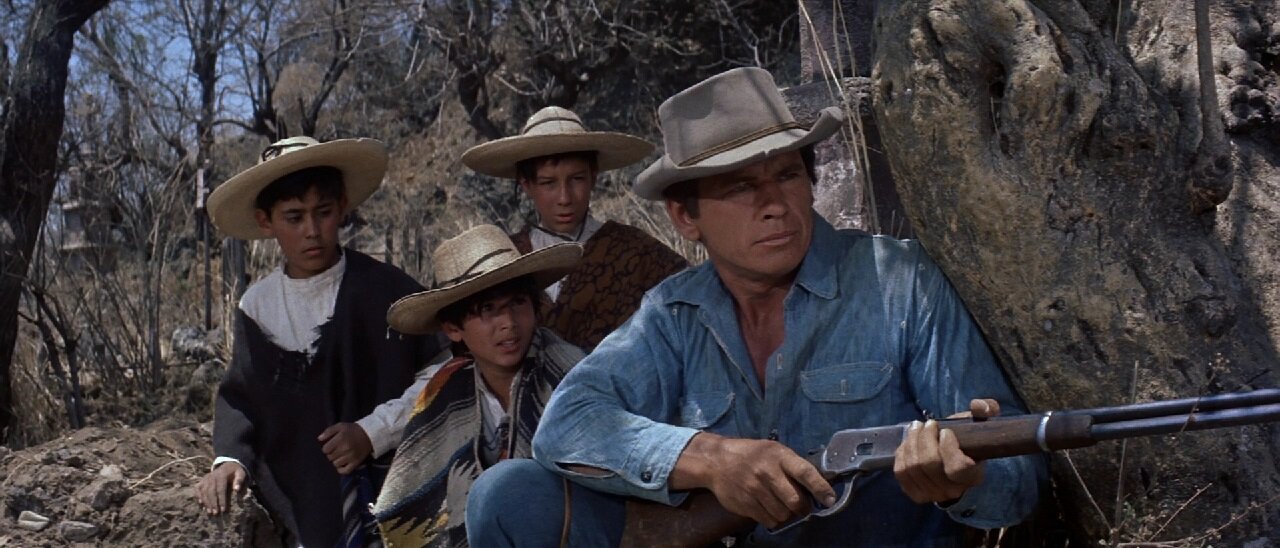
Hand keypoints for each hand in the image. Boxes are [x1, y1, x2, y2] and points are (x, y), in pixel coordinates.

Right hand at [195, 462, 246, 514]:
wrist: (228, 465)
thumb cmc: (235, 472)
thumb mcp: (241, 473)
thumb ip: (239, 480)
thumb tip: (236, 489)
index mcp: (222, 475)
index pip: (220, 489)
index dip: (221, 500)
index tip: (223, 510)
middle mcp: (212, 476)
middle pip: (211, 491)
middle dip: (213, 503)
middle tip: (215, 513)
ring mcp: (206, 478)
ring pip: (203, 491)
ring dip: (206, 502)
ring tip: (209, 512)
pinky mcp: (202, 480)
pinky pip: (198, 488)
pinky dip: (198, 496)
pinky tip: (200, 504)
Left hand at [318, 422, 372, 474]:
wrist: (369, 434)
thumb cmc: (353, 430)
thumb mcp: (340, 426)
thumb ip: (329, 431)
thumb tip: (319, 439)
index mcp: (340, 438)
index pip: (325, 449)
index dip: (327, 448)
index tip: (331, 446)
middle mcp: (345, 448)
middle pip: (330, 457)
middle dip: (331, 454)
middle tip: (337, 450)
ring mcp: (351, 456)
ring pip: (336, 464)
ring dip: (336, 460)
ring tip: (341, 456)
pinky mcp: (356, 462)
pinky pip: (345, 471)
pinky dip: (341, 469)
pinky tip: (342, 464)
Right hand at [670, 433, 835, 528]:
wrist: (717, 461)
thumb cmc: (751, 454)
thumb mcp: (773, 450)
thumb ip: (792, 465)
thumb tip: (818, 485)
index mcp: (778, 456)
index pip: (805, 473)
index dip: (821, 488)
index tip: (830, 500)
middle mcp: (767, 472)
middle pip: (795, 501)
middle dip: (804, 509)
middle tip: (803, 508)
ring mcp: (755, 490)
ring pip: (783, 514)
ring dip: (787, 515)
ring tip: (782, 505)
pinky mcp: (746, 504)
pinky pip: (768, 520)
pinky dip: (773, 519)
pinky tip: (769, 508)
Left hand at [893, 398, 1000, 503]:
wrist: (951, 462)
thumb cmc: (966, 441)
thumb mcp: (978, 423)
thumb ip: (986, 410)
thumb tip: (979, 406)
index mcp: (973, 476)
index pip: (957, 467)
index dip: (948, 447)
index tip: (946, 431)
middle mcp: (953, 490)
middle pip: (930, 465)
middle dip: (925, 439)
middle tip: (928, 424)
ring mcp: (933, 494)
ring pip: (914, 467)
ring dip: (912, 442)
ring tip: (916, 427)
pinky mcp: (915, 493)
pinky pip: (901, 472)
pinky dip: (902, 453)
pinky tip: (908, 441)